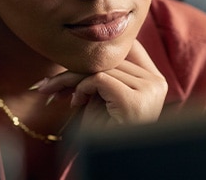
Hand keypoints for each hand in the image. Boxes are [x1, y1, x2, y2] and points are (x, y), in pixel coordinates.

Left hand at [35, 40, 166, 126]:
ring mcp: (149, 91)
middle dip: (74, 68)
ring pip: (100, 67)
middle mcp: (157, 83)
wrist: (108, 160)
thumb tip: (77, 45)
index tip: (70, 59)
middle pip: (110, 57)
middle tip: (49, 82)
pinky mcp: (134, 101)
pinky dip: (82, 89)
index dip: (97, 50)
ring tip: (58, 94)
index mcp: (155, 80)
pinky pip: (99, 79)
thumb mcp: (102, 96)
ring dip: (71, 80)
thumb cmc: (103, 132)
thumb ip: (99, 72)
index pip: (127, 47)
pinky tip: (76, 103)